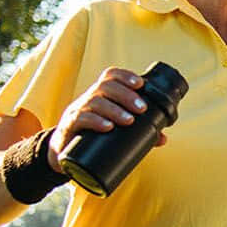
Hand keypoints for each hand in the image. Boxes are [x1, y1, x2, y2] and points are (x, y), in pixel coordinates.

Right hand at [48, 67, 166, 170]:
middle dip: (126, 95)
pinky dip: (96, 121)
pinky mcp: (69, 126)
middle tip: (142, 109)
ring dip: (114, 109)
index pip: (111, 76)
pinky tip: (107, 127)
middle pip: (106, 87)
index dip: (125, 76)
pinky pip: (81, 118)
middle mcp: (89, 98)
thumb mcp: (114, 128)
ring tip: (129, 120)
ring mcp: (78, 110)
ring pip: (95, 102)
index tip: (141, 84)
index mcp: (101, 95)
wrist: (63, 150)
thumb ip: (138, 131)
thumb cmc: (94, 133)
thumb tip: (163, 138)